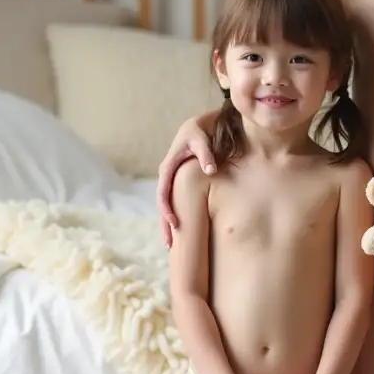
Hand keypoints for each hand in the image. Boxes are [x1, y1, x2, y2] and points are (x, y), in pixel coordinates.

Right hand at [157, 121, 217, 247]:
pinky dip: (176, 216)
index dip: (167, 210)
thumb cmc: (200, 132)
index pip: (163, 193)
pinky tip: (182, 231)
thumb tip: (211, 170)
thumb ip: (206, 154)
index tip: (175, 224)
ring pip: (166, 206)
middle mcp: (166, 176)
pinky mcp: (178, 184)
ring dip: (168, 225)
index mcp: (167, 168)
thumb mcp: (202, 140)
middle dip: (164, 225)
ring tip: (173, 245)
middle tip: (169, 245)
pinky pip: (175, 203)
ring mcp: (171, 181)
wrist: (198, 127)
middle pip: (161, 205)